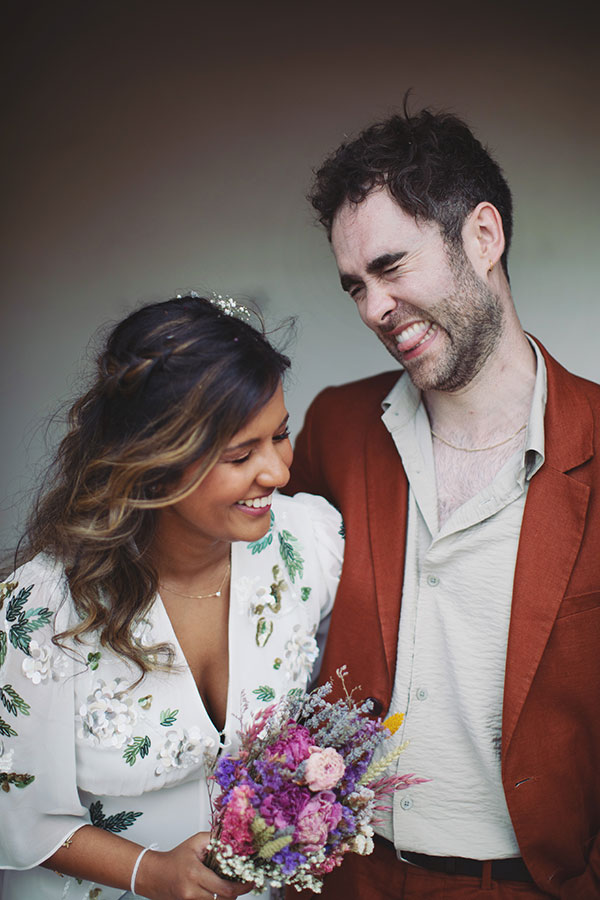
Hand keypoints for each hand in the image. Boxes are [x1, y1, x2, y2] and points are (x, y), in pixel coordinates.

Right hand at [136, 832, 253, 899]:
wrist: (154, 874)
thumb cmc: (174, 858)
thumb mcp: (195, 842)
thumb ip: (215, 839)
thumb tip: (233, 840)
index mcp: (195, 874)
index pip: (225, 889)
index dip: (242, 887)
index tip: (250, 882)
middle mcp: (192, 892)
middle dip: (236, 892)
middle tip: (243, 883)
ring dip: (226, 896)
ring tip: (228, 886)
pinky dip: (216, 899)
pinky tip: (218, 891)